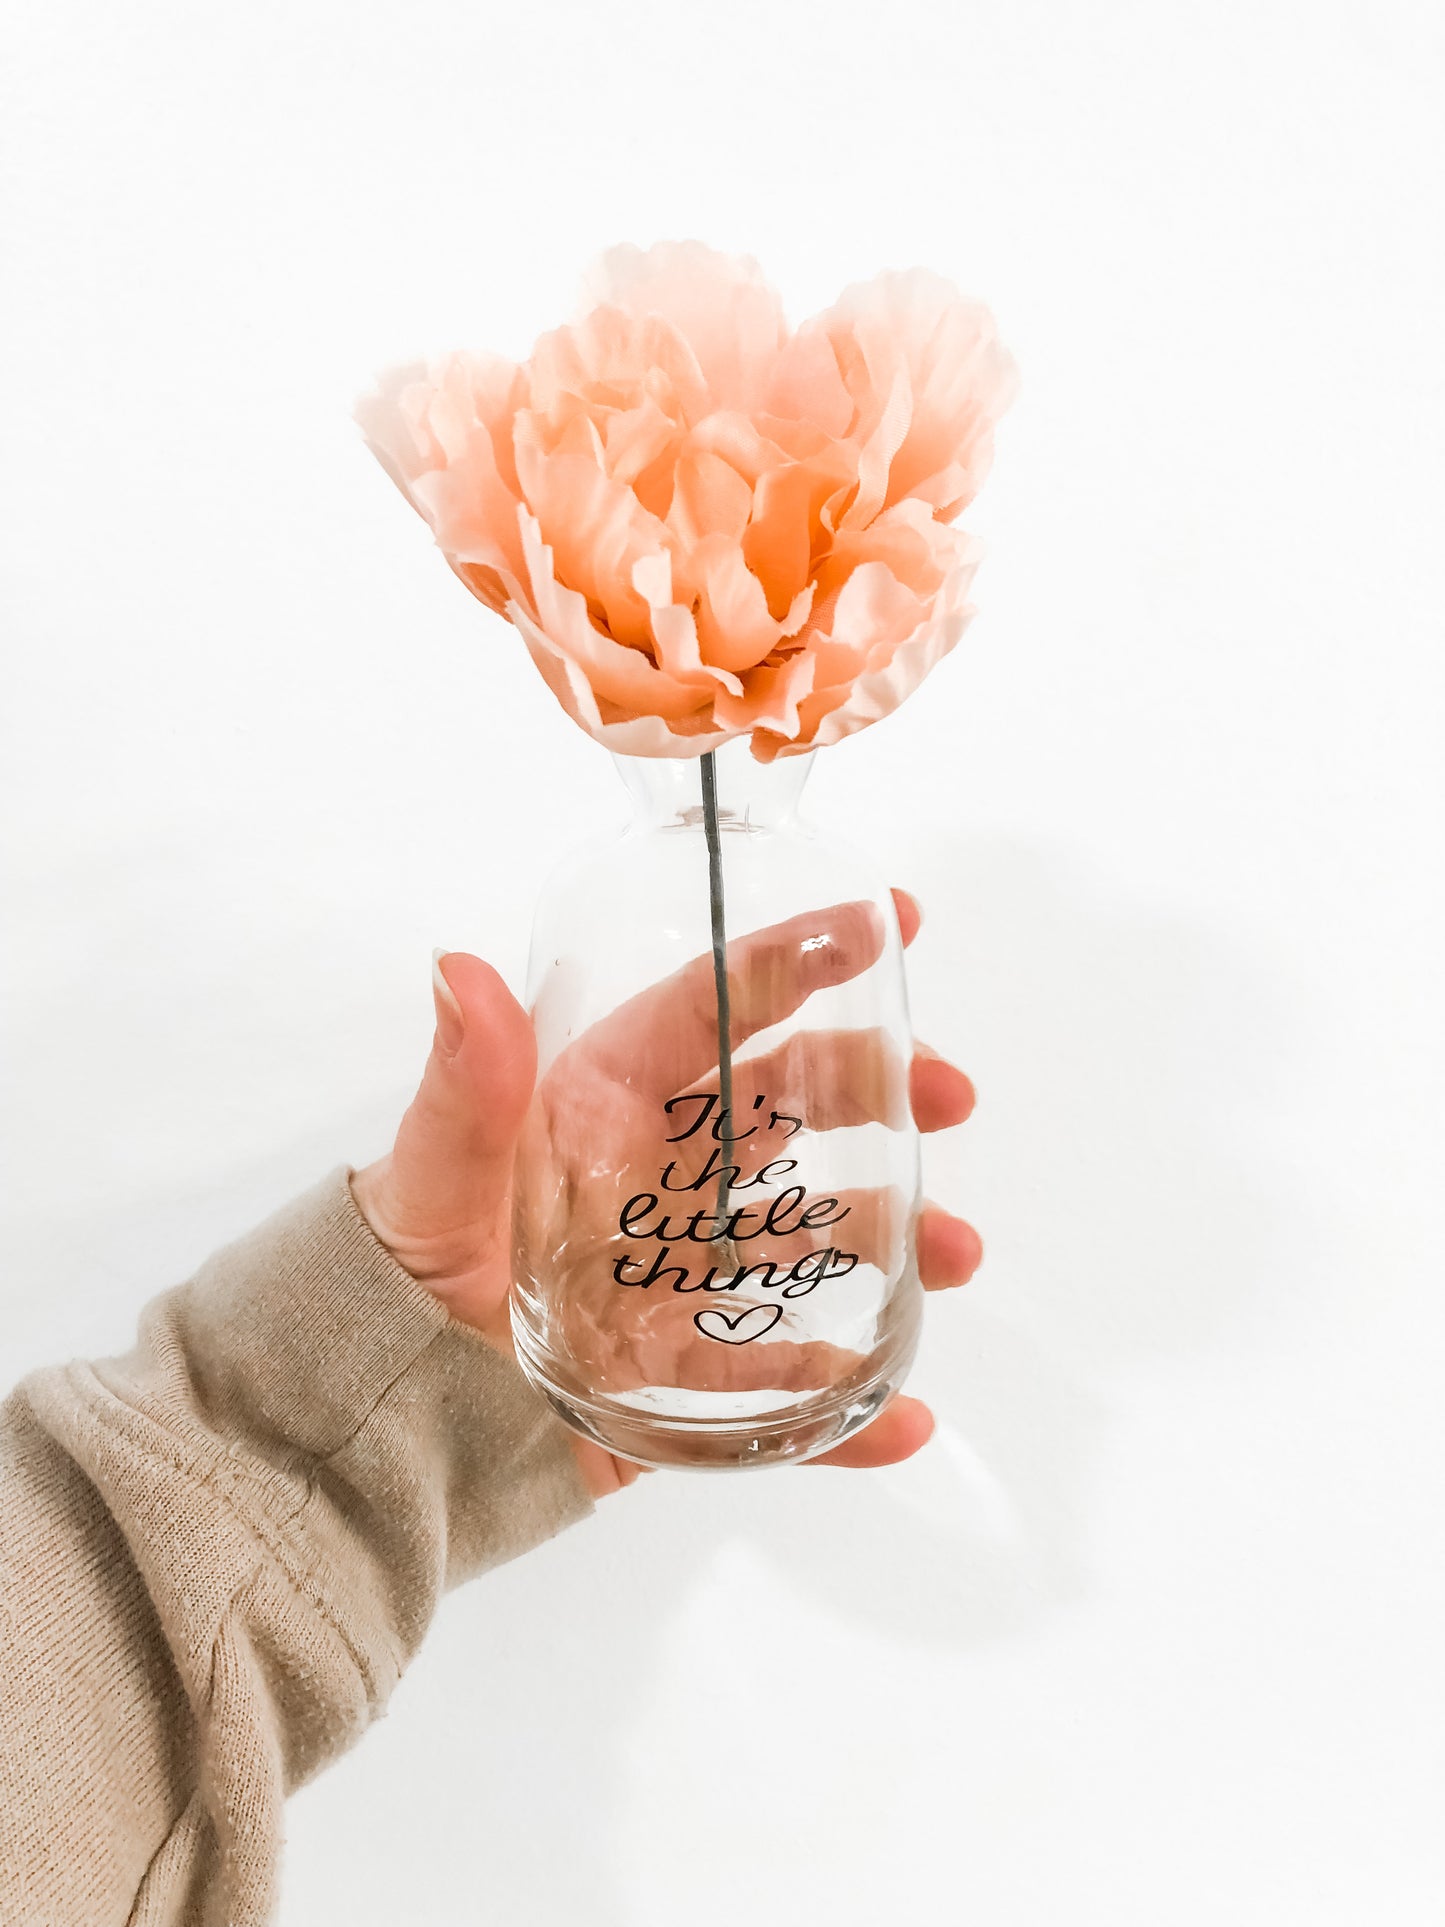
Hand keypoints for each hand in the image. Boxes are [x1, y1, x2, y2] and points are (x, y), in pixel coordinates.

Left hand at [351, 890, 980, 1496]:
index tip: (885, 921)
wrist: (374, 1410)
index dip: (793, 960)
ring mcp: (680, 1273)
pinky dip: (842, 1405)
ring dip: (889, 1239)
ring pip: (803, 1241)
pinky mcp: (679, 1372)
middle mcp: (658, 1175)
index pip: (712, 1011)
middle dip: (873, 1090)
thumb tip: (458, 966)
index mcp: (605, 1105)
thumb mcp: (430, 1171)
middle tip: (947, 1092)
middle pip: (784, 1110)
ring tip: (952, 1255)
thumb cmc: (399, 1267)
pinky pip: (773, 1382)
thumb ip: (463, 1084)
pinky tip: (902, 1415)